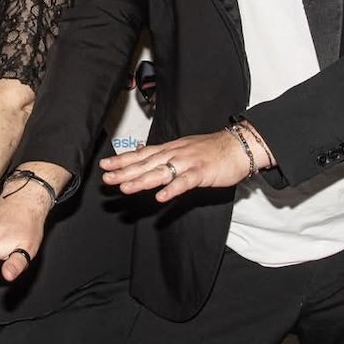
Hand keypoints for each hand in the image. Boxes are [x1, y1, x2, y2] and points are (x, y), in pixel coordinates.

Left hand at [100, 125, 267, 201]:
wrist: (238, 146)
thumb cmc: (212, 150)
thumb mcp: (183, 149)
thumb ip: (165, 156)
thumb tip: (146, 157)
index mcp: (169, 149)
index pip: (141, 154)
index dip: (123, 160)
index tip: (105, 165)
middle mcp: (174, 154)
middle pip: (146, 164)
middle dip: (124, 171)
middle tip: (106, 178)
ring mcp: (187, 163)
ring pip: (161, 172)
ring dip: (142, 180)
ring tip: (125, 188)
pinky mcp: (202, 172)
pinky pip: (185, 182)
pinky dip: (172, 189)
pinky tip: (161, 198)